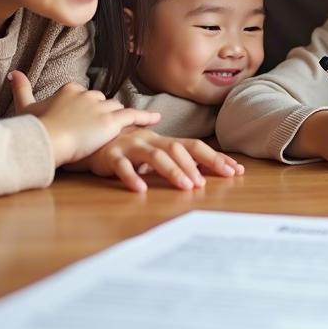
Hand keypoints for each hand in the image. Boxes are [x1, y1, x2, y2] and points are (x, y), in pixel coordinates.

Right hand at [9, 72, 159, 166]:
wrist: (45, 139)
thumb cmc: (34, 127)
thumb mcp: (26, 107)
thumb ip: (22, 88)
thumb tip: (13, 72)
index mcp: (71, 89)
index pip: (87, 96)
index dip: (89, 108)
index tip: (88, 117)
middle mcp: (88, 94)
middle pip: (103, 102)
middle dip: (105, 113)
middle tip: (107, 126)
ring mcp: (101, 107)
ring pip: (117, 109)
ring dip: (123, 118)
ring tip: (131, 125)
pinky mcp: (110, 121)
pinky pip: (132, 116)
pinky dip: (144, 117)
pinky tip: (155, 119)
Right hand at [81, 130, 244, 192]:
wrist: (92, 139)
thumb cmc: (128, 149)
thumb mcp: (155, 154)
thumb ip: (176, 161)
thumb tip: (205, 172)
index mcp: (165, 141)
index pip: (195, 146)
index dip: (215, 157)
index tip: (236, 170)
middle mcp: (152, 140)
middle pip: (179, 148)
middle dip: (198, 164)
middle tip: (212, 181)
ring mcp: (132, 146)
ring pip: (156, 156)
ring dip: (173, 171)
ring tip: (187, 187)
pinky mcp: (112, 156)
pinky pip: (123, 167)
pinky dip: (132, 178)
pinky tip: (141, 190)